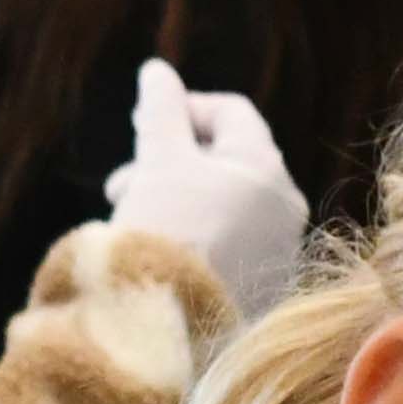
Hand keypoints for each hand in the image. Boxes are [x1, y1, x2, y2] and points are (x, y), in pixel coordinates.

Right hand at [100, 58, 307, 319]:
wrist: (172, 331)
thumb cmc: (166, 234)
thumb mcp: (159, 160)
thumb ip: (161, 110)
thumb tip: (157, 72)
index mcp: (267, 169)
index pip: (231, 113)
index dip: (183, 107)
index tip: (140, 123)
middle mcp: (283, 210)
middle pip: (223, 161)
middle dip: (165, 162)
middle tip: (119, 185)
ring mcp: (275, 255)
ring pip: (220, 206)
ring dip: (170, 200)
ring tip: (127, 222)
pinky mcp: (258, 293)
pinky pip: (223, 247)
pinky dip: (188, 237)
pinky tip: (153, 254)